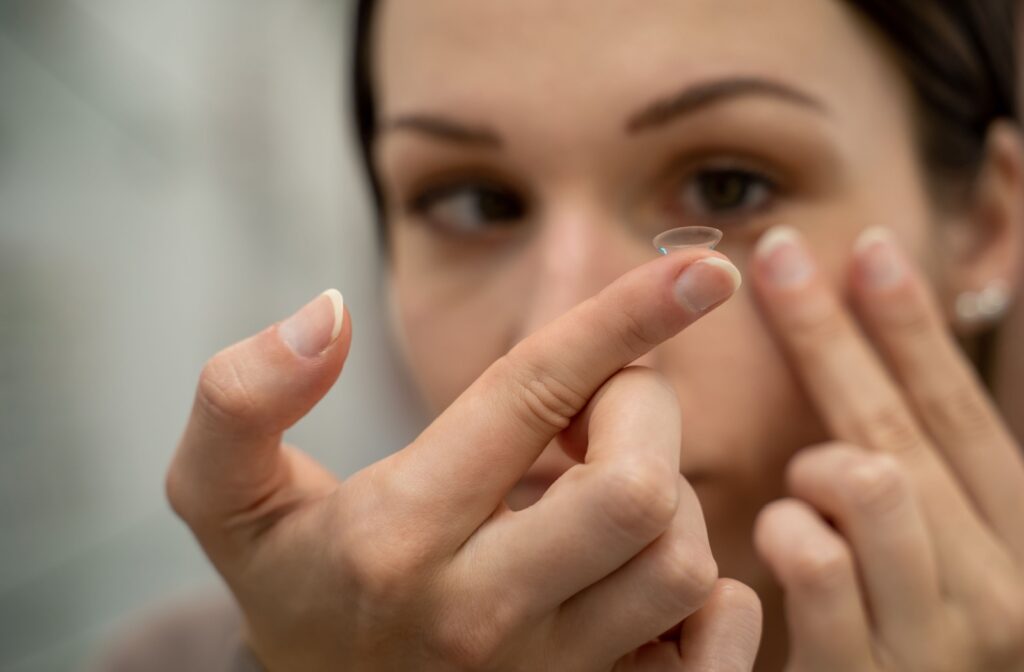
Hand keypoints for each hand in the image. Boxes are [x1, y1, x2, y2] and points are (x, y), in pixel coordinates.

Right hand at [166, 250, 761, 670]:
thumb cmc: (295, 582)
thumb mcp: (225, 493)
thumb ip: (241, 398)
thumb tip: (327, 314)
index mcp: (396, 537)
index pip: (533, 396)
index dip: (622, 317)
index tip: (700, 270)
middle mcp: (479, 614)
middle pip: (636, 486)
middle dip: (642, 410)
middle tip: (599, 403)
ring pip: (677, 561)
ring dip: (665, 493)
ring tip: (598, 482)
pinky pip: (709, 644)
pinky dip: (705, 587)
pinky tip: (639, 557)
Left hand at [751, 226, 1023, 670]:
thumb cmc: (896, 648)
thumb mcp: (928, 562)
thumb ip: (916, 482)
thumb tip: (874, 373)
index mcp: (1017, 547)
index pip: (960, 412)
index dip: (912, 324)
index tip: (868, 248)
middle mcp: (1001, 591)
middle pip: (902, 423)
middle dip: (829, 329)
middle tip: (775, 256)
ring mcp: (938, 639)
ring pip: (868, 476)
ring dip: (812, 471)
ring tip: (803, 498)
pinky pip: (810, 553)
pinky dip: (781, 532)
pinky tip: (778, 551)